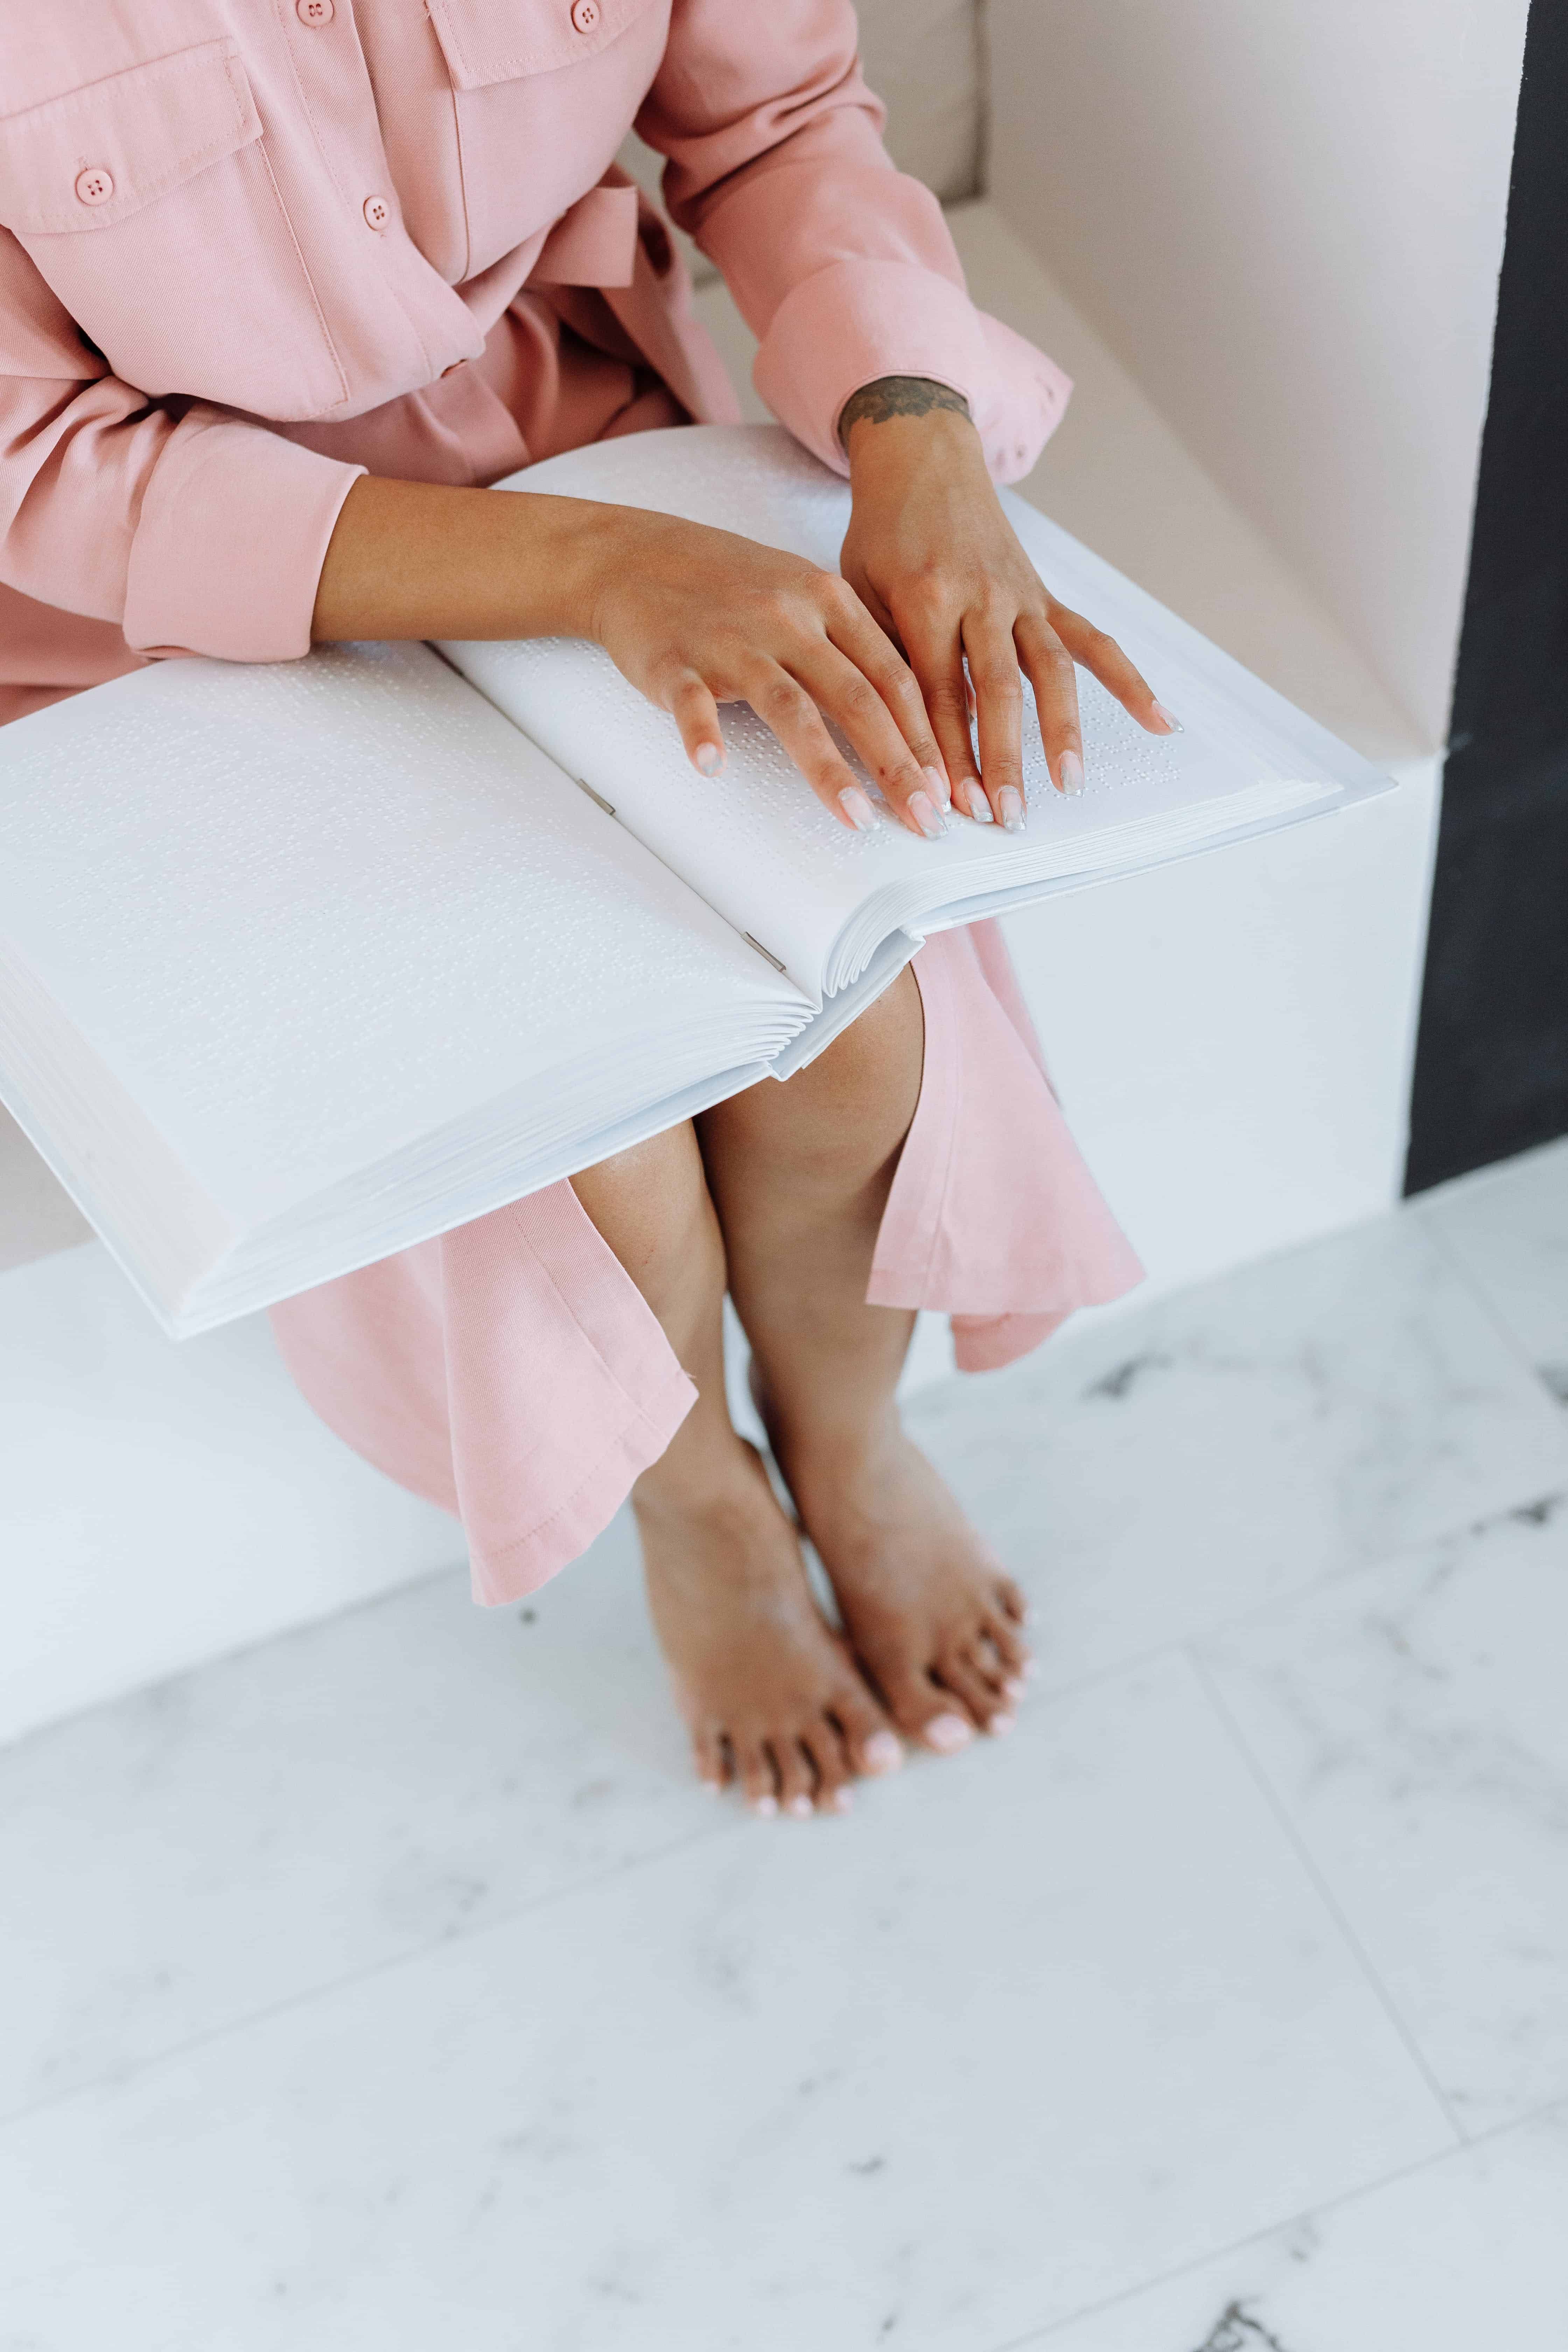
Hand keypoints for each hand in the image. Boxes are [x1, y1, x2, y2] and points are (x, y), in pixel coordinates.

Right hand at [312, 474, 949, 836]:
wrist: (633, 555)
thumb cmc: (727, 585)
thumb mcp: (801, 597)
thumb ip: (852, 646)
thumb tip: (912, 711)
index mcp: (827, 600)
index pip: (891, 674)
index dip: (925, 734)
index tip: (947, 787)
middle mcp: (787, 617)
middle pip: (856, 696)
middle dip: (898, 763)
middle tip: (925, 819)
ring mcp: (730, 638)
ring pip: (790, 706)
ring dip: (827, 767)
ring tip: (856, 817)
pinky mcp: (674, 659)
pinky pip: (691, 699)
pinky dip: (700, 732)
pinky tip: (711, 766)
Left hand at [838, 379, 1177, 827]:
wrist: (922, 461)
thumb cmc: (882, 537)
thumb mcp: (860, 592)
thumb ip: (883, 658)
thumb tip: (900, 740)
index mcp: (927, 598)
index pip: (936, 693)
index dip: (944, 753)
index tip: (948, 804)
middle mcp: (982, 597)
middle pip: (996, 690)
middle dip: (1000, 758)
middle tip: (1005, 815)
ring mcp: (1022, 597)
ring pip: (1050, 671)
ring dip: (1061, 731)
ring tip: (1067, 785)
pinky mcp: (1046, 597)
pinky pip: (1094, 641)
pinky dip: (1129, 680)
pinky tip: (1160, 721)